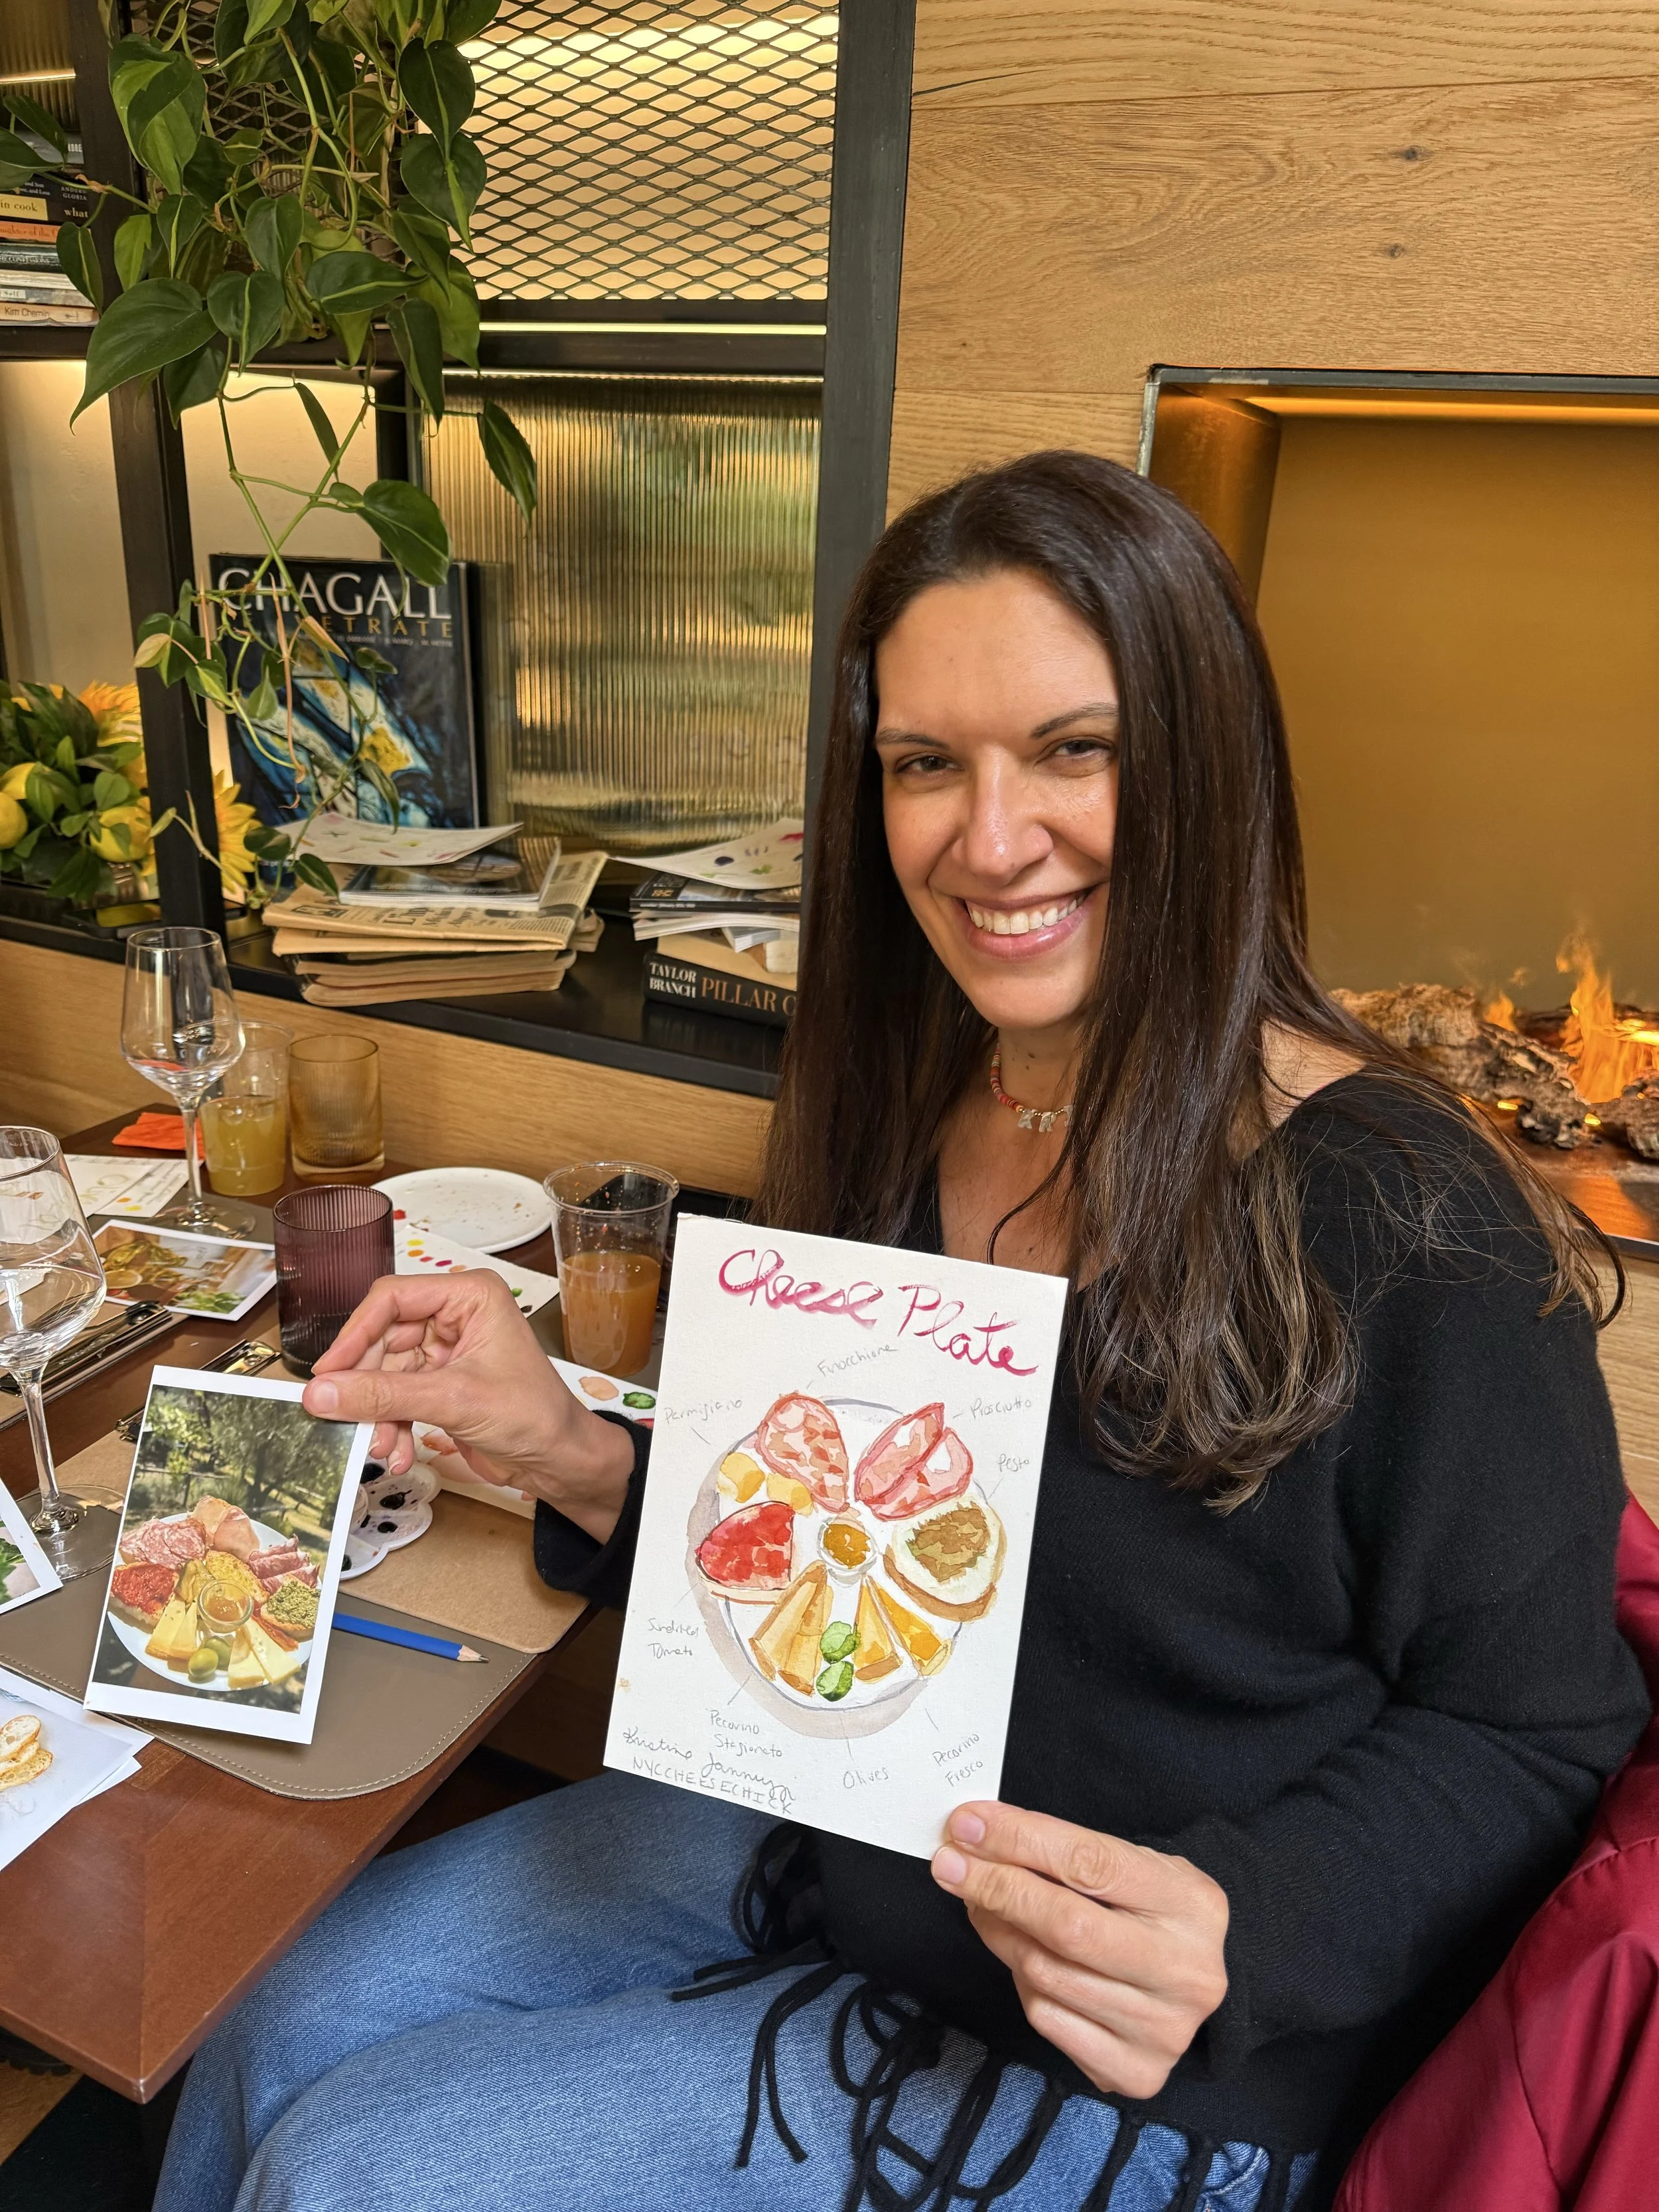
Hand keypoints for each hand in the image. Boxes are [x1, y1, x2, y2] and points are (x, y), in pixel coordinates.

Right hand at [301, 1271, 635, 1543]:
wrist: (561, 1461)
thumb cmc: (532, 1415)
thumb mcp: (453, 1400)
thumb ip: (384, 1395)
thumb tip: (320, 1393)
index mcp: (470, 1296)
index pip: (392, 1299)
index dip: (355, 1335)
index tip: (326, 1374)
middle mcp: (456, 1316)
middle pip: (383, 1338)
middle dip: (365, 1384)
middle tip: (339, 1416)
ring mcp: (447, 1351)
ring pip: (386, 1373)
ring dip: (378, 1413)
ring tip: (380, 1447)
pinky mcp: (442, 1385)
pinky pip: (398, 1397)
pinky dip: (392, 1425)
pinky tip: (397, 1454)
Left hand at [932, 1802, 1227, 2099]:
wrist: (1193, 1984)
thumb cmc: (1150, 1912)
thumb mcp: (1132, 1866)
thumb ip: (1067, 1851)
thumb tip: (977, 1836)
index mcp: (1192, 1904)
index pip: (1090, 1863)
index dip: (1019, 1840)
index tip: (967, 1825)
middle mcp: (1187, 1972)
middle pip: (1066, 1926)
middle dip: (996, 1888)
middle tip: (950, 1864)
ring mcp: (1164, 2030)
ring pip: (1046, 1974)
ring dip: (998, 1931)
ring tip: (983, 1904)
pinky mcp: (1135, 2072)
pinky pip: (1047, 2020)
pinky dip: (1020, 1981)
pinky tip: (1020, 1956)